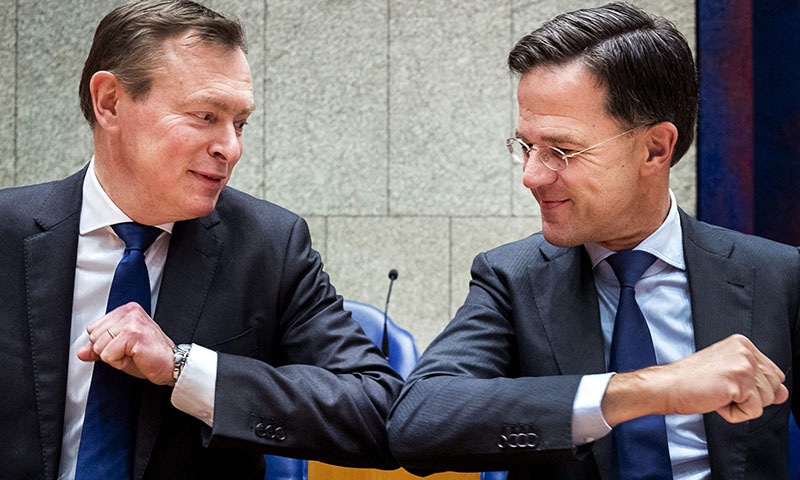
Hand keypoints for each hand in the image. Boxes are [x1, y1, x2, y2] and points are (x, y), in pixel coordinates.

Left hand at [77, 302, 175, 385]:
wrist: (171, 366)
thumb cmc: (150, 357)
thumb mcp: (120, 350)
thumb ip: (99, 349)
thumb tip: (81, 352)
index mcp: (127, 310)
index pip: (94, 328)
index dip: (105, 344)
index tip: (125, 347)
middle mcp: (130, 311)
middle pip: (94, 336)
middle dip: (108, 351)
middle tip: (130, 352)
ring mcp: (132, 322)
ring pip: (100, 346)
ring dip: (114, 357)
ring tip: (134, 355)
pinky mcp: (132, 334)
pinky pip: (108, 355)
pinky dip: (119, 362)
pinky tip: (135, 357)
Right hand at [603, 334, 787, 424]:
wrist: (667, 386)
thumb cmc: (691, 381)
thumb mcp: (729, 375)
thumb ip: (758, 381)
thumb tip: (783, 394)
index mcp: (742, 344)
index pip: (774, 374)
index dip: (755, 388)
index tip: (728, 384)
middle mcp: (745, 351)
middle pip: (773, 388)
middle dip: (750, 397)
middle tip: (721, 389)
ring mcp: (743, 365)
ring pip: (765, 401)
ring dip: (741, 405)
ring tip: (717, 393)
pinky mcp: (739, 383)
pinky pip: (752, 412)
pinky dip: (734, 414)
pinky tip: (716, 400)